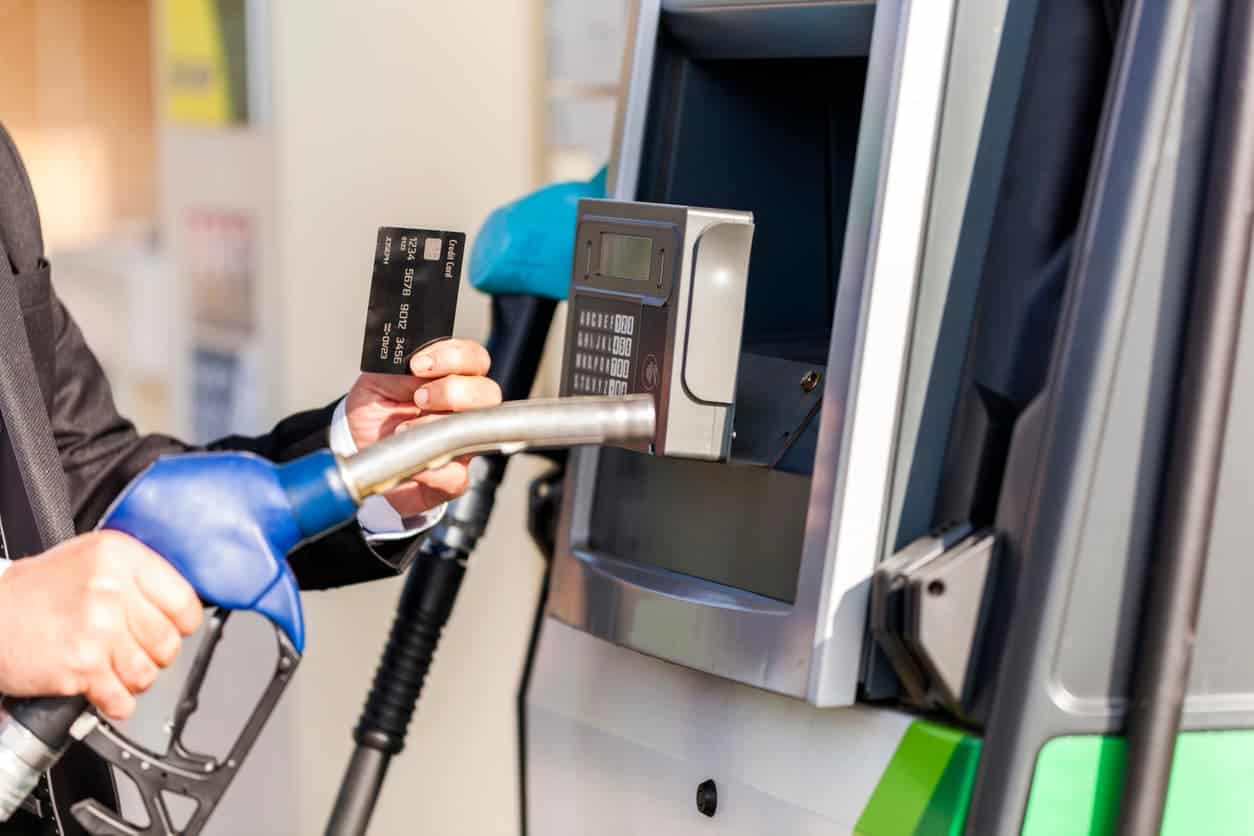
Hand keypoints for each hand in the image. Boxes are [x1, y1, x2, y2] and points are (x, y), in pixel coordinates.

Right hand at [0, 532, 202, 720]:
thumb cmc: (35, 592)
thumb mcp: (90, 559)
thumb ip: (135, 575)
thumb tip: (179, 603)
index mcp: (119, 557)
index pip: (184, 600)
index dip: (182, 622)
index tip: (173, 628)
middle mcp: (111, 590)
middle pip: (169, 640)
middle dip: (157, 655)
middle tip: (135, 651)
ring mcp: (97, 629)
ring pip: (148, 672)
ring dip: (135, 679)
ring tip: (115, 669)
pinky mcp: (81, 666)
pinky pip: (121, 698)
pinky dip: (116, 702)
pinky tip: (103, 690)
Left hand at [344, 338, 501, 516]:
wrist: (363, 454)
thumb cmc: (375, 415)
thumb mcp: (375, 383)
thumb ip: (394, 369)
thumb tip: (410, 365)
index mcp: (450, 378)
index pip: (473, 358)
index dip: (453, 357)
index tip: (419, 365)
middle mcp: (464, 409)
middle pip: (488, 391)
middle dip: (452, 391)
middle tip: (419, 398)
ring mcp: (463, 443)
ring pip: (479, 428)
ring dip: (439, 425)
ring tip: (405, 429)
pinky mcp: (454, 477)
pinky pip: (456, 474)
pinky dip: (429, 469)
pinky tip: (411, 461)